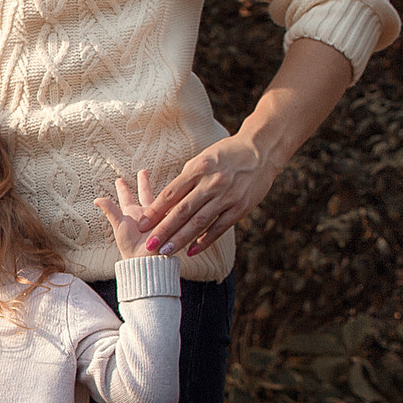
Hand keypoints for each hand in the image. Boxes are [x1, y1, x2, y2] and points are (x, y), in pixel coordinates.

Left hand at [92, 169, 169, 259]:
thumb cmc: (132, 247)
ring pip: (159, 198)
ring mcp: (159, 217)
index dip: (123, 188)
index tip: (119, 180)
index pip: (127, 197)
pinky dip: (174, 199)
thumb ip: (111, 210)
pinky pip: (173, 207)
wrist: (151, 260)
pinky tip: (179, 190)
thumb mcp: (120, 226)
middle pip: (145, 194)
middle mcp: (146, 214)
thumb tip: (96, 199)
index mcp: (132, 214)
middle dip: (143, 183)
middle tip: (142, 171)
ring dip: (159, 188)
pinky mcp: (172, 220)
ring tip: (159, 179)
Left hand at [142, 135, 276, 258]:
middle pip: (182, 211)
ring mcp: (227, 197)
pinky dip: (205, 241)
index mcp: (198, 169)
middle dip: (164, 230)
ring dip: (181, 239)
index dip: (155, 211)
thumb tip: (167, 199)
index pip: (171, 194)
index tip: (141, 225)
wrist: (261, 150)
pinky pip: (219, 228)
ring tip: (165, 252)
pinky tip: (191, 251)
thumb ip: (186, 178)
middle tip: (148, 246)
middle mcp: (211, 183)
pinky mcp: (240, 208)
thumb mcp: (203, 158)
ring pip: (199, 222)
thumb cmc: (227, 154)